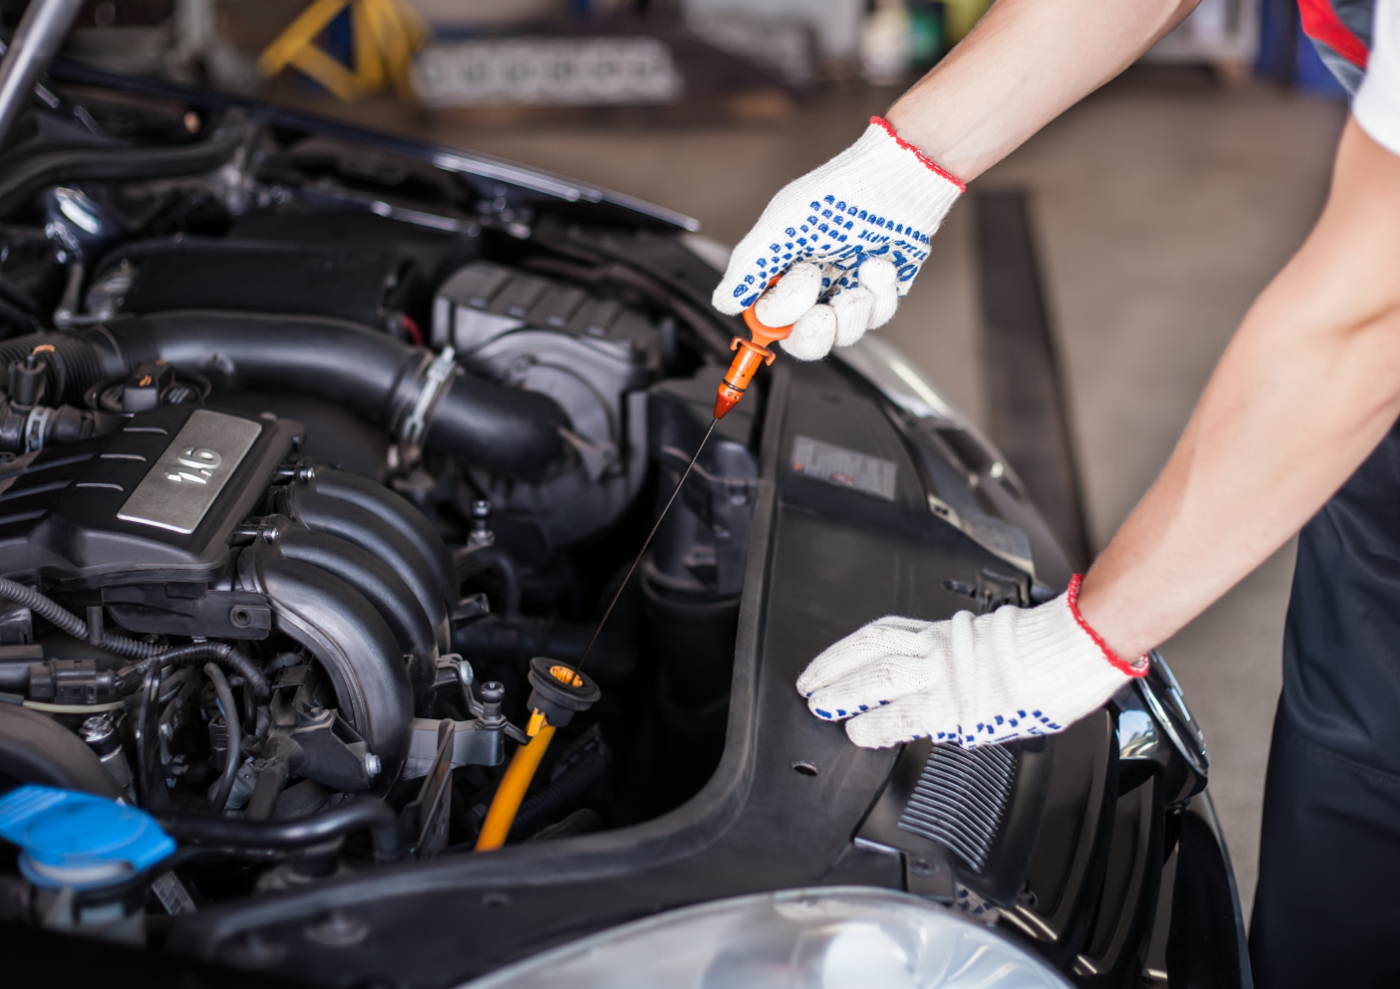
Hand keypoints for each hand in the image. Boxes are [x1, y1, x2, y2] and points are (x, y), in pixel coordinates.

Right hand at [711, 117, 962, 360]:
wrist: (894, 181)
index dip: (776, 317)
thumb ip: (748, 268)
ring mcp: (846, 292)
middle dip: (814, 332)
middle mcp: (814, 287)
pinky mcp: (879, 294)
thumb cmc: (837, 194)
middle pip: (805, 341)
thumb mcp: (780, 228)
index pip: (769, 319)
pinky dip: (878, 291)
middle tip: (821, 311)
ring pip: (843, 335)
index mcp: (782, 272)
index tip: (787, 294)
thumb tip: (723, 302)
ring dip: (851, 309)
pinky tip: (877, 263)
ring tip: (857, 271)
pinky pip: (876, 317)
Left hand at [795, 576, 1147, 747]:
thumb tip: (952, 679)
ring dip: (843, 692)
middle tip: (809, 685)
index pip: (884, 635)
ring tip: (820, 706)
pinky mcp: (958, 704)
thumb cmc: (1048, 653)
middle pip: (870, 650)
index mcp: (946, 632)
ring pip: (879, 676)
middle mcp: (939, 648)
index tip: (831, 663)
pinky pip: (907, 713)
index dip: (850, 650)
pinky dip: (878, 723)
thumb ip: (964, 659)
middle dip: (834, 669)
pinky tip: (859, 732)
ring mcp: (946, 674)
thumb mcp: (993, 644)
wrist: (1073, 651)